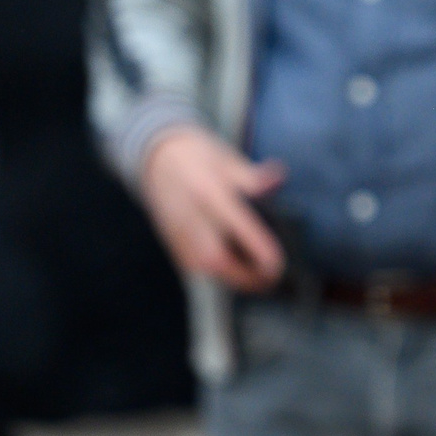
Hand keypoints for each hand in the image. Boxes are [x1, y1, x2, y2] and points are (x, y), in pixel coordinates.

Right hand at [138, 124, 285, 289]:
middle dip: (243, 275)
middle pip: (213, 258)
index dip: (256, 247)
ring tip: (260, 278)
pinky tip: (239, 270)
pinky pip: (195, 264)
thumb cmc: (198, 157)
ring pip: (203, 266)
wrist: (157, 158)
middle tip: (271, 277)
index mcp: (207, 191)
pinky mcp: (172, 240)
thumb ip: (253, 176)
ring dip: (233, 277)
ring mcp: (176, 231)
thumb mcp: (226, 160)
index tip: (276, 263)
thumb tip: (278, 177)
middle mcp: (189, 215)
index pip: (234, 224)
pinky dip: (218, 271)